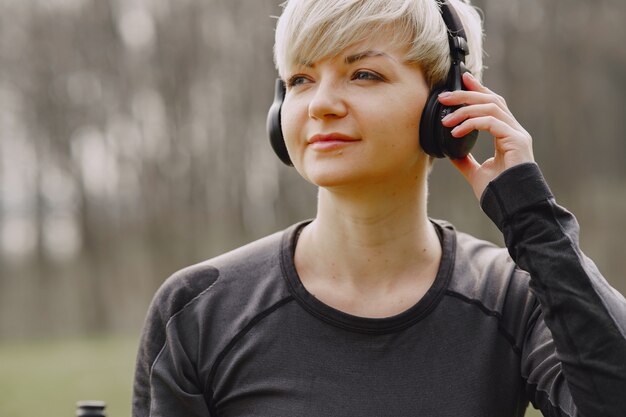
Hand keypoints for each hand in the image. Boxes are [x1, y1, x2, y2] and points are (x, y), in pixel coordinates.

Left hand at [438, 72, 533, 199]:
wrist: (514, 209)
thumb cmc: (499, 193)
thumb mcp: (476, 173)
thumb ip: (465, 160)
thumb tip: (450, 152)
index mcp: (507, 135)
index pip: (493, 105)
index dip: (478, 91)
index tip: (462, 80)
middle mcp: (514, 131)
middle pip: (491, 100)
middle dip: (467, 94)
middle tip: (445, 95)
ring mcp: (517, 135)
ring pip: (491, 107)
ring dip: (465, 109)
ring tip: (445, 118)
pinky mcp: (516, 141)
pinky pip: (491, 123)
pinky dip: (471, 124)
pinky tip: (456, 131)